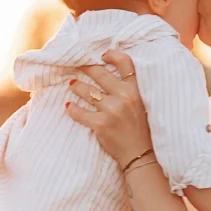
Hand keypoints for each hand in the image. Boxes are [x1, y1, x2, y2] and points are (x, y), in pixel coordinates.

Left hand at [65, 49, 153, 166]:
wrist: (141, 155)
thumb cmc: (141, 130)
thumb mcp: (142, 104)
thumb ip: (130, 90)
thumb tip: (110, 77)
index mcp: (136, 89)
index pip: (124, 63)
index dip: (111, 55)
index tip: (102, 56)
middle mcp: (124, 96)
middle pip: (98, 73)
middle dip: (85, 68)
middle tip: (77, 67)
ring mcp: (111, 110)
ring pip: (85, 90)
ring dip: (76, 86)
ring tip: (72, 84)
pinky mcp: (100, 124)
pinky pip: (79, 112)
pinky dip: (72, 109)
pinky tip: (68, 106)